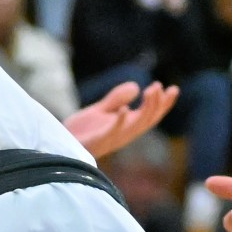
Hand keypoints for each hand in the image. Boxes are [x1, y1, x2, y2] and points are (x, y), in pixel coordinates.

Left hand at [63, 81, 178, 158]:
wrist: (57, 145)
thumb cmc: (81, 132)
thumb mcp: (100, 110)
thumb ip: (115, 99)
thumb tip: (136, 86)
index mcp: (126, 126)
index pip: (151, 115)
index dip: (164, 104)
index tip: (174, 89)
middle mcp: (123, 133)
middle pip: (148, 120)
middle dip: (157, 104)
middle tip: (159, 87)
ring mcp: (112, 138)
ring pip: (136, 126)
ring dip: (145, 110)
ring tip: (150, 91)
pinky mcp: (98, 141)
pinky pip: (112, 133)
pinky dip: (119, 122)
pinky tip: (124, 109)